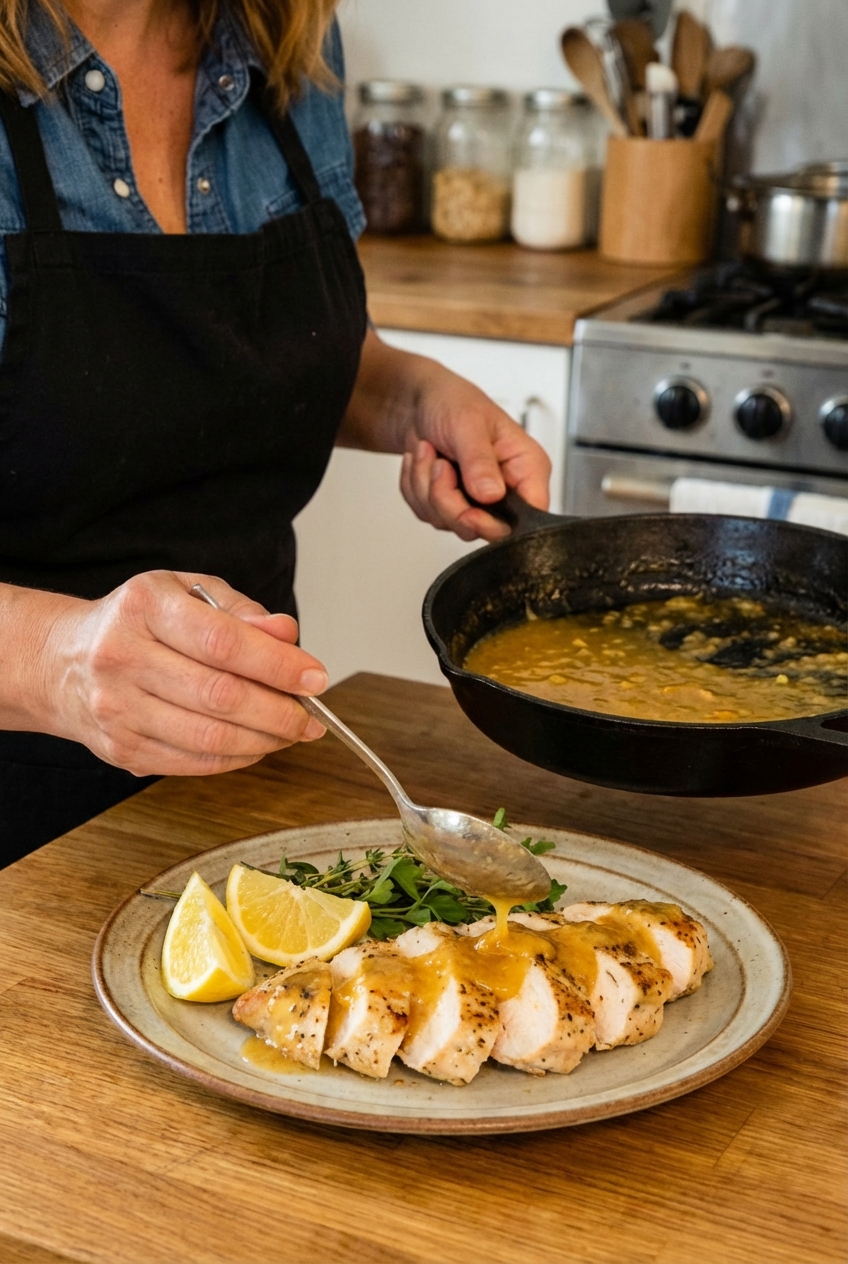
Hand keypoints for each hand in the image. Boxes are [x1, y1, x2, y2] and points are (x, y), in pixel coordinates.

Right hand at [41, 571, 327, 775]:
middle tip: (312, 715)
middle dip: (281, 711)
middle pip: (220, 695)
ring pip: (210, 737)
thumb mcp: (186, 593)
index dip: (277, 664)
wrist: (64, 662)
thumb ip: (240, 612)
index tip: (315, 678)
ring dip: (265, 740)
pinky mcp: (122, 749)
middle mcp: (122, 657)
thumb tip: (287, 635)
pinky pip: (194, 763)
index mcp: (144, 607)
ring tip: (292, 731)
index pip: (223, 641)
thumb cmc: (138, 622)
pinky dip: (237, 758)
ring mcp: (117, 708)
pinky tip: (257, 744)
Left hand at [400, 361, 550, 540]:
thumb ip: (480, 461)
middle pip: (485, 528)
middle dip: (449, 500)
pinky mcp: (452, 506)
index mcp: (526, 468)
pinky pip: (429, 515)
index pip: (531, 515)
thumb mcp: (468, 424)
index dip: (498, 524)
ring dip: (427, 488)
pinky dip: (416, 489)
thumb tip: (492, 494)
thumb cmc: (452, 401)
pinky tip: (422, 463)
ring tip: (429, 453)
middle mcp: (508, 490)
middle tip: (439, 466)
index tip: (469, 512)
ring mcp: (479, 502)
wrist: (418, 403)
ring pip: (450, 523)